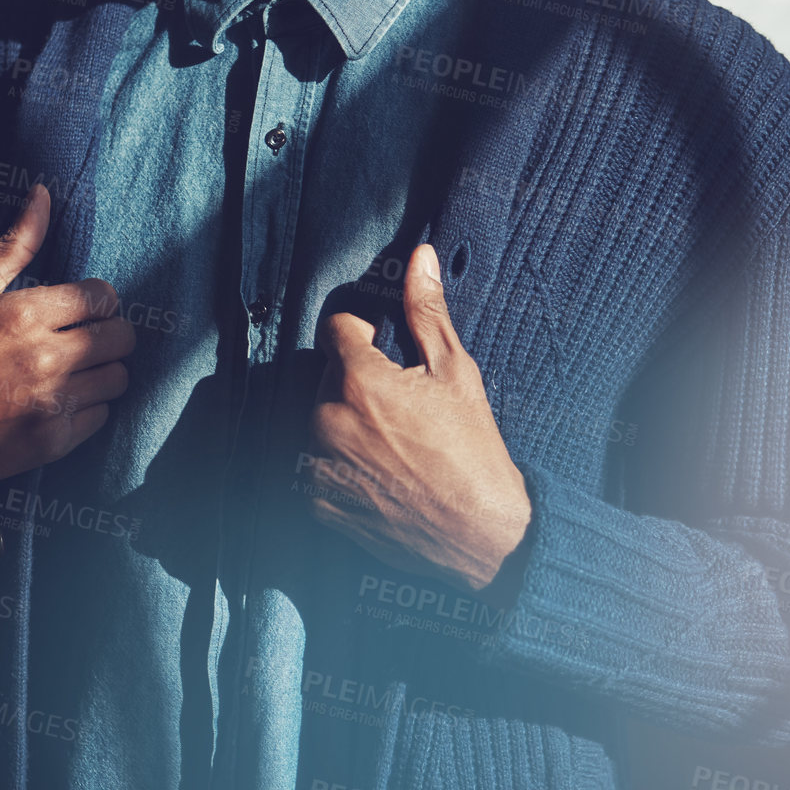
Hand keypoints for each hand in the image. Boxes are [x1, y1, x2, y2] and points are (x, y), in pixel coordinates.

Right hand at [0, 184, 134, 493]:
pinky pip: (102, 415)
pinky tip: (59, 400)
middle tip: (84, 338)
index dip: (96, 301)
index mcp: (24, 314)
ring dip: (101, 371)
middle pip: (122, 337)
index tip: (81, 309)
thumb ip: (13, 245)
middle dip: (108, 333)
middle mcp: (44, 357)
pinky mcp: (53, 439)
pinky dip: (87, 408)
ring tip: (73, 369)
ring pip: (118, 377)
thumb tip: (42, 195)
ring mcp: (51, 402)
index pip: (103, 297)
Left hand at [308, 245, 530, 590]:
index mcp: (357, 378)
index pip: (334, 326)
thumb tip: (419, 256)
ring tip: (388, 437)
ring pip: (314, 415)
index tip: (380, 342)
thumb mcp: (454, 370)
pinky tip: (375, 467)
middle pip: (322, 373)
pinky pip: (310, 459)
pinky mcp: (313, 499)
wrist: (479, 533)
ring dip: (340, 416)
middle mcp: (324, 417)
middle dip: (352, 377)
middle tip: (396, 401)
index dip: (360, 328)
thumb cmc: (472, 448)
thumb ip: (426, 310)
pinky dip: (334, 458)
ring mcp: (314, 462)